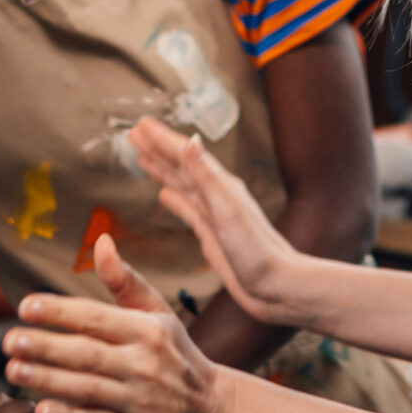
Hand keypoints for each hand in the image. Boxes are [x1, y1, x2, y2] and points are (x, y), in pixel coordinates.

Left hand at [3, 232, 225, 412]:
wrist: (210, 410)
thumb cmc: (175, 354)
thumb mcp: (158, 313)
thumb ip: (125, 281)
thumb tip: (101, 242)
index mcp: (146, 331)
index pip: (96, 317)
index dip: (60, 311)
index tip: (26, 306)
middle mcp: (142, 364)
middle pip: (87, 353)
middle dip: (45, 346)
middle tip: (10, 340)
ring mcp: (136, 400)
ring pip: (86, 388)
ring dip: (47, 380)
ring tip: (14, 369)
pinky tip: (40, 411)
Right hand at [129, 117, 313, 329]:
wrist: (277, 287)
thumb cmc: (257, 252)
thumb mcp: (227, 210)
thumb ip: (207, 176)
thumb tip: (191, 140)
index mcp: (220, 185)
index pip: (184, 155)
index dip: (161, 139)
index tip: (140, 125)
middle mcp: (217, 195)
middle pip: (181, 165)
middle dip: (158, 149)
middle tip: (135, 133)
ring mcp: (214, 214)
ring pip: (182, 185)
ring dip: (163, 170)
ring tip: (143, 157)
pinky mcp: (212, 234)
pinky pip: (188, 209)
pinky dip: (175, 199)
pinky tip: (164, 195)